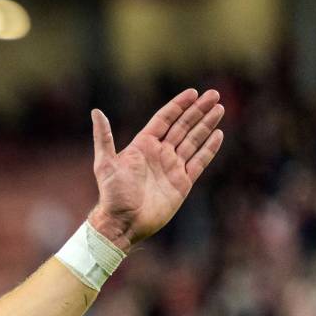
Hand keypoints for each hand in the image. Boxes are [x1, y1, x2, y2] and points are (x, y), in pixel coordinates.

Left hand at [86, 88, 224, 250]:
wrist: (124, 222)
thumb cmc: (112, 194)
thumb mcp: (105, 163)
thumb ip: (103, 137)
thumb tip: (96, 111)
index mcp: (142, 145)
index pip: (164, 119)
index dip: (178, 105)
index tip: (193, 92)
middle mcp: (159, 153)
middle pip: (182, 126)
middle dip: (198, 111)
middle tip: (214, 95)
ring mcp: (172, 167)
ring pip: (193, 141)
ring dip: (206, 125)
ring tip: (220, 109)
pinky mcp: (182, 182)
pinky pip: (199, 161)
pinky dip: (209, 148)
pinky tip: (218, 134)